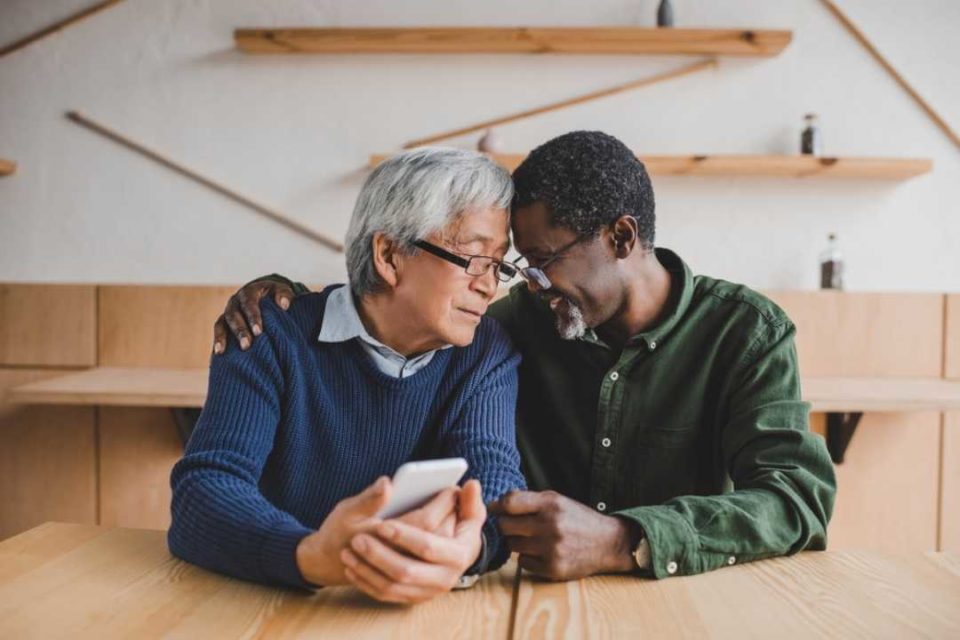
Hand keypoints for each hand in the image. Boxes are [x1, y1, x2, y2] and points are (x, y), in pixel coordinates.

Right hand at [212, 278, 296, 353]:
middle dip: (239, 331)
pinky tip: (217, 354)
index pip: (249, 304)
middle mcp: (235, 302)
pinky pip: (218, 332)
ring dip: (222, 337)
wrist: (264, 295)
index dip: (253, 318)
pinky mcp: (223, 323)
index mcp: (249, 292)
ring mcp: (227, 312)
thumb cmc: (275, 295)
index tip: (258, 332)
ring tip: (221, 351)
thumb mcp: (282, 290)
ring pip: (221, 324)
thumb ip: (284, 295)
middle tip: (246, 345)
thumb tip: (284, 305)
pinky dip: (216, 342)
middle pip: (233, 316)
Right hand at [295, 477, 457, 586]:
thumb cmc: (339, 532)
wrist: (329, 562)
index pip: (425, 520)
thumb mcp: (348, 511)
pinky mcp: (407, 577)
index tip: (450, 485)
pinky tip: (442, 522)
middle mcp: (400, 558)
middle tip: (455, 492)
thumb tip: (388, 482)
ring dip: (448, 526)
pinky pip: (432, 559)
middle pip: (437, 535)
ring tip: (452, 504)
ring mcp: (405, 571)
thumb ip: (370, 498)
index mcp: (385, 539)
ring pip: (438, 549)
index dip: (441, 502)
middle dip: (449, 513)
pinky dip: (440, 539)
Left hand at [340, 479, 485, 603]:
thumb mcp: (465, 512)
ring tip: (350, 549)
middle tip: (357, 539)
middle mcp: (446, 577)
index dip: (404, 536)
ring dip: (367, 568)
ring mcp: (428, 591)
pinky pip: (385, 595)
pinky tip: (352, 565)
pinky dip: (366, 581)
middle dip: (379, 555)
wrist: (447, 555)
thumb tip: (471, 484)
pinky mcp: (413, 598)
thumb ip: (467, 500)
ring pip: (392, 585)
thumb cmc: (453, 525)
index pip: (428, 546)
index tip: (382, 525)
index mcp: (460, 554)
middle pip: (406, 571)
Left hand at [488, 490, 638, 580]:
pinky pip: (523, 563)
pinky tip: (541, 552)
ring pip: (512, 545)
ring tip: (532, 538)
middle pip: (505, 526)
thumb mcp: (557, 500)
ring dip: (517, 542)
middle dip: (506, 525)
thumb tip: (495, 503)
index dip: (497, 506)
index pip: (510, 503)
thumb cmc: (577, 519)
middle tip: (513, 526)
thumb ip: (529, 500)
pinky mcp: (553, 568)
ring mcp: (552, 549)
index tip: (494, 509)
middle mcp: (551, 525)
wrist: (608, 543)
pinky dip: (528, 558)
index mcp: (551, 504)